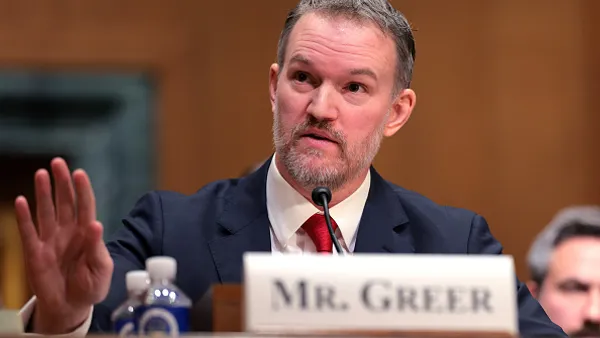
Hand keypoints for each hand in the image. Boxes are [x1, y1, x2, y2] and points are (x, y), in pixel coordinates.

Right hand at [14, 158, 113, 333]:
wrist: (71, 306)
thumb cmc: (91, 287)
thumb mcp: (101, 270)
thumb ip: (97, 248)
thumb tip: (96, 225)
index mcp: (87, 233)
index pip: (86, 206)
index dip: (82, 189)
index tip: (79, 173)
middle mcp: (69, 232)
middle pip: (65, 202)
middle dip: (62, 183)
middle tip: (58, 162)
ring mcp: (51, 240)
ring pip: (47, 211)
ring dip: (43, 193)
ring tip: (42, 174)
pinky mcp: (35, 252)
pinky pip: (28, 231)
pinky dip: (24, 217)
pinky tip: (21, 201)